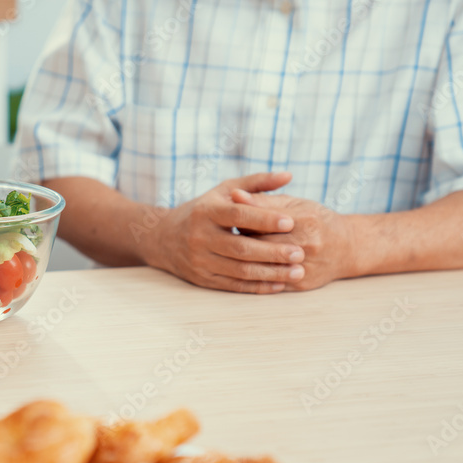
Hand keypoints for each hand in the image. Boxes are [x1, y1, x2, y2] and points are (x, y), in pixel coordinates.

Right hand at [139, 173, 307, 294]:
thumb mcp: (224, 190)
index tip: (290, 222)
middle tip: (300, 253)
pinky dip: (258, 287)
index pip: (238, 216)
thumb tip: (289, 175)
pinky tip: (280, 284)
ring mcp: (200, 260)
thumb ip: (257, 183)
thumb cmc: (203, 210)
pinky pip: (234, 286)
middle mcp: (200, 236)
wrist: (163, 238)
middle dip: (272, 252)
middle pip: (241, 248)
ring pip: (240, 270)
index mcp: (206, 211)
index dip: (264, 219)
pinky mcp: (203, 279)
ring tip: (297, 271)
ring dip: (271, 273)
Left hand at [240, 193, 356, 290]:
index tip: (230, 217)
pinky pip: (270, 284)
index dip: (243, 220)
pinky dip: (254, 277)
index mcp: (306, 220)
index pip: (263, 221)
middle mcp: (308, 245)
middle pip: (262, 244)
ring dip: (246, 259)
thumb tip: (234, 195)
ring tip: (236, 250)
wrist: (348, 248)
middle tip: (227, 235)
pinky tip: (244, 268)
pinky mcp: (301, 285)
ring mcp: (305, 267)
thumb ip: (264, 200)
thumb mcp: (295, 203)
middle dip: (242, 240)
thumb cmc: (317, 219)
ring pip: (264, 266)